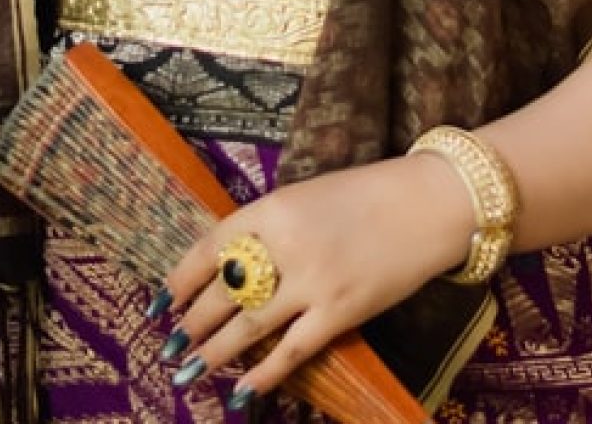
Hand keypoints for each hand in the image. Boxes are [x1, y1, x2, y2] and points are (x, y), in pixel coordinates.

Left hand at [156, 155, 471, 407]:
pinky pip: (292, 350)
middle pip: (224, 292)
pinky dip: (263, 376)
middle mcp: (286, 244)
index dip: (180, 279)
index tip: (161, 302)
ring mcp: (314, 280)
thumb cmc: (366, 196)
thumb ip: (268, 227)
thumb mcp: (306, 197)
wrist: (430, 203)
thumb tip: (227, 269)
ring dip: (213, 352)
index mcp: (274, 207)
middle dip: (192, 323)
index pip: (210, 247)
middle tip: (170, 344)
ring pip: (250, 326)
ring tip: (186, 371)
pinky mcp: (342, 310)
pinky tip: (240, 394)